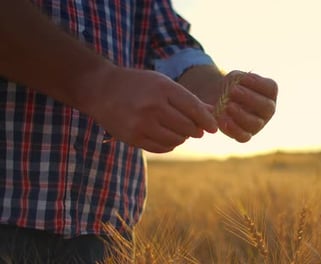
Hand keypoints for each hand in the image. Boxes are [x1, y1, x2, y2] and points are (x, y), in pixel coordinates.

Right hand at [83, 66, 217, 152]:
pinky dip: (170, 145)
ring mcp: (142, 124)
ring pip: (176, 140)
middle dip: (195, 130)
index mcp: (163, 89)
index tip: (213, 128)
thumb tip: (213, 113)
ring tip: (178, 130)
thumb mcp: (163, 84)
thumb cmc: (138, 85)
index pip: (194, 109)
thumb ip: (188, 99)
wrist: (101, 89)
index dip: (207, 121)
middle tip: (195, 129)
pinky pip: (162, 147)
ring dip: (182, 137)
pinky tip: (167, 136)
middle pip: (188, 127)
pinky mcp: (133, 138)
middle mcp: (153, 106)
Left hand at [216, 71, 277, 141]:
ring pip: (255, 123)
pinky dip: (233, 129)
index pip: (271, 88)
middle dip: (250, 98)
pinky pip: (244, 137)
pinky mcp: (245, 135)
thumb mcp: (235, 78)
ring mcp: (258, 124)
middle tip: (233, 90)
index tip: (243, 78)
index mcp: (269, 93)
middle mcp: (267, 110)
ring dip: (241, 114)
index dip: (258, 83)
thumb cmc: (232, 87)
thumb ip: (238, 79)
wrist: (220, 100)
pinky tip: (223, 118)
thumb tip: (237, 85)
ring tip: (228, 105)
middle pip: (267, 107)